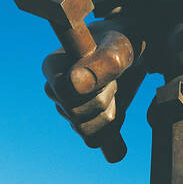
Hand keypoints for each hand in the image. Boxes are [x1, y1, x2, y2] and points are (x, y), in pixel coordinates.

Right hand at [42, 24, 135, 143]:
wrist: (131, 52)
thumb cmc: (123, 44)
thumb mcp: (120, 48)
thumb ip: (101, 63)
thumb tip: (73, 86)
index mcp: (51, 67)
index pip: (65, 94)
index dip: (92, 89)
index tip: (106, 72)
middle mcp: (53, 89)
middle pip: (76, 116)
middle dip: (104, 100)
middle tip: (114, 79)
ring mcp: (65, 107)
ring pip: (86, 130)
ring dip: (109, 112)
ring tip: (113, 89)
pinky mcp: (82, 121)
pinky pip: (94, 140)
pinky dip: (112, 129)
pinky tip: (117, 109)